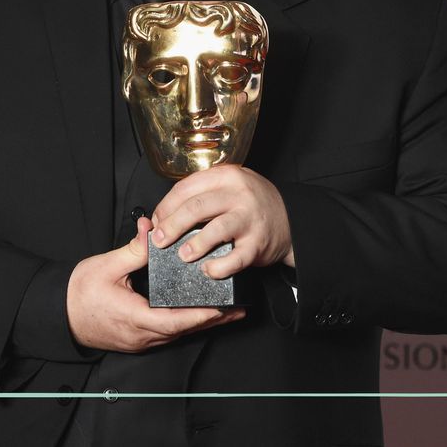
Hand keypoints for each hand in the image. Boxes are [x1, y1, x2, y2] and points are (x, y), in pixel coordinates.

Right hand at [66, 217, 244, 351]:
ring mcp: (140, 340)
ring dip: (202, 323)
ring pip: (178, 334)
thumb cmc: (79, 293)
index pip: (174, 321)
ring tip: (227, 311)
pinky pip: (168, 334)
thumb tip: (151, 230)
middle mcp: (141, 334)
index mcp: (134, 316)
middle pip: (183, 331)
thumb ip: (133, 250)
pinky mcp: (138, 339)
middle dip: (212, 319)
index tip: (221, 307)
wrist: (58, 314)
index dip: (200, 315)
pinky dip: (186, 324)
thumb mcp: (106, 266)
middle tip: (238, 308)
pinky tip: (199, 315)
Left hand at [150, 164, 294, 279]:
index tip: (156, 221)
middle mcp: (239, 194)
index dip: (165, 206)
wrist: (291, 220)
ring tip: (183, 255)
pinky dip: (219, 266)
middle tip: (159, 240)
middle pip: (196, 207)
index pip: (186, 188)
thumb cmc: (252, 204)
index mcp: (226, 176)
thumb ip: (202, 195)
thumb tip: (164, 215)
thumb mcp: (230, 187)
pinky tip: (208, 270)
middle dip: (172, 225)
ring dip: (194, 244)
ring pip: (216, 230)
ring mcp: (249, 219)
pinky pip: (235, 258)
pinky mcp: (258, 243)